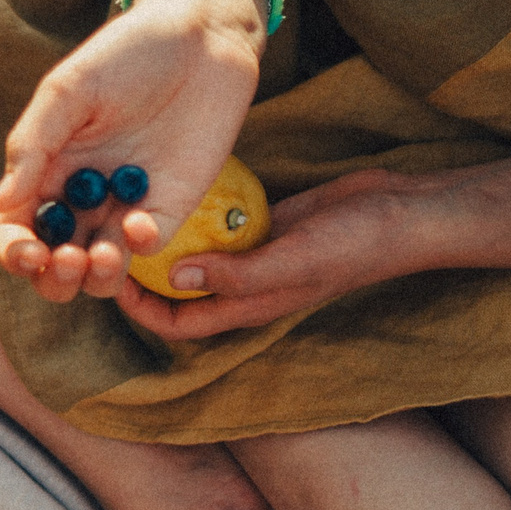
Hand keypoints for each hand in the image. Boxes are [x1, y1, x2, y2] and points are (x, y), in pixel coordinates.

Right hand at [0, 0, 265, 302]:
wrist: (202, 35)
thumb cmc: (126, 53)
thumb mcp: (69, 89)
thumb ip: (32, 145)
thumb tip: (1, 204)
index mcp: (46, 171)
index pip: (17, 229)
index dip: (15, 252)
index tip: (28, 253)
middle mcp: (81, 197)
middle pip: (56, 263)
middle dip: (54, 278)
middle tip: (67, 261)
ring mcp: (126, 206)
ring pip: (101, 269)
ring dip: (95, 277)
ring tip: (101, 257)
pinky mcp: (171, 205)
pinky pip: (148, 245)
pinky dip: (139, 246)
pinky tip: (137, 222)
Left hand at [116, 168, 428, 340]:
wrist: (404, 211)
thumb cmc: (355, 243)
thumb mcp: (294, 259)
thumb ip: (238, 274)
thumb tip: (177, 279)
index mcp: (246, 308)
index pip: (178, 324)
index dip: (139, 309)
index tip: (109, 276)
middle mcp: (243, 286)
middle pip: (176, 292)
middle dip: (141, 275)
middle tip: (107, 240)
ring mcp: (252, 254)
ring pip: (193, 256)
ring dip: (164, 242)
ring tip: (127, 211)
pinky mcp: (263, 223)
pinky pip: (217, 223)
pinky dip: (195, 212)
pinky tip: (170, 185)